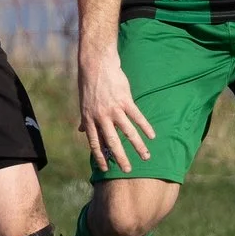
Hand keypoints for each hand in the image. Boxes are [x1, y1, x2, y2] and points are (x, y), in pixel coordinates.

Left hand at [76, 42, 154, 172]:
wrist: (96, 64)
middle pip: (112, 142)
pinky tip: (152, 136)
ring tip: (146, 157)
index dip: (100, 157)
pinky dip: (145, 127)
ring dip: (137, 146)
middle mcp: (101, 117)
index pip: (95, 143)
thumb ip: (85, 119)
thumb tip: (81, 131)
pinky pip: (137, 117)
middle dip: (120, 158)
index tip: (106, 169)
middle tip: (128, 171)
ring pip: (127, 132)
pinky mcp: (125, 100)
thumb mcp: (83, 104)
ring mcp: (114, 109)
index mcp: (89, 119)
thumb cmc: (89, 84)